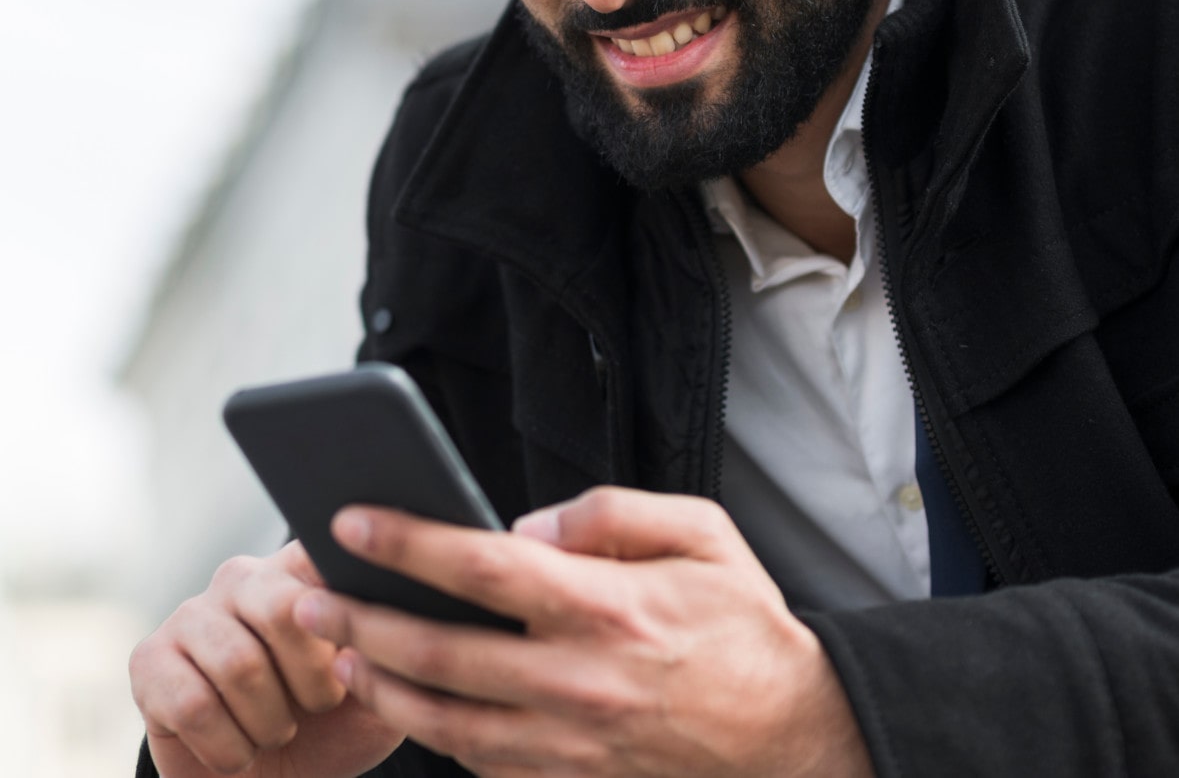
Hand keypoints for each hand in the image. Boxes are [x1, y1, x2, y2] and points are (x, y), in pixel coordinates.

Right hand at [128, 540, 402, 776]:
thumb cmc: (337, 727)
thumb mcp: (384, 685)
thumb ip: (395, 640)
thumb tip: (394, 604)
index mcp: (304, 567)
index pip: (325, 554)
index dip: (346, 609)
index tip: (356, 647)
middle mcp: (246, 576)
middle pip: (283, 609)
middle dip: (312, 679)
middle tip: (319, 708)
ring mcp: (193, 613)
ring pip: (238, 664)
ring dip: (270, 722)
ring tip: (280, 731)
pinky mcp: (149, 660)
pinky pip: (192, 704)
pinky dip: (228, 747)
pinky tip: (240, 750)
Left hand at [295, 487, 873, 776]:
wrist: (789, 734)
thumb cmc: (743, 624)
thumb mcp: (703, 534)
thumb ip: (613, 514)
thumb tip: (528, 525)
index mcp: (607, 606)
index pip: (484, 567)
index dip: (409, 540)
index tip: (352, 519)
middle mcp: (577, 678)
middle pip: (441, 651)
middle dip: (359, 618)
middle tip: (302, 592)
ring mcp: (569, 740)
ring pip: (444, 718)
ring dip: (377, 682)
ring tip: (329, 649)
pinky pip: (479, 758)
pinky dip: (427, 729)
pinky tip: (399, 697)